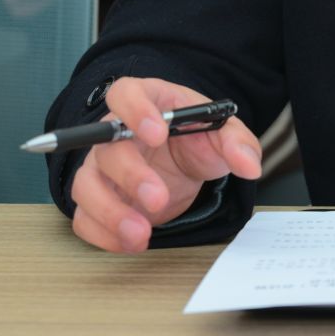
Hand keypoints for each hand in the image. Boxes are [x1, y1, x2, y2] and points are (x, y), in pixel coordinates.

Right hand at [66, 77, 262, 252]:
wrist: (184, 163)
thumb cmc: (195, 137)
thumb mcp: (222, 132)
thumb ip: (237, 143)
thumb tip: (249, 166)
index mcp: (145, 101)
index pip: (125, 93)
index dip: (135, 110)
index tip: (157, 133)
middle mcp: (114, 133)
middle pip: (106, 148)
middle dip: (130, 176)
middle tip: (158, 198)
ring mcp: (101, 167)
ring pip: (86, 186)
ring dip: (110, 213)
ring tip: (141, 234)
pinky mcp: (98, 199)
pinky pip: (84, 217)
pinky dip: (103, 234)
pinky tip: (130, 242)